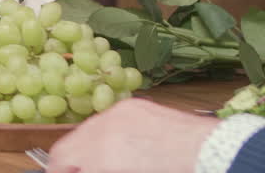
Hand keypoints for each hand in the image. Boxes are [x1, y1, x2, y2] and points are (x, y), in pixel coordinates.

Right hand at [45, 98, 217, 172]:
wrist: (212, 154)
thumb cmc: (174, 171)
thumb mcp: (119, 172)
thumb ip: (94, 169)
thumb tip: (81, 168)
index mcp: (103, 157)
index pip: (61, 161)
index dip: (60, 171)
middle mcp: (104, 130)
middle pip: (67, 147)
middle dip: (71, 162)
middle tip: (78, 170)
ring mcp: (117, 114)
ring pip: (86, 132)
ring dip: (88, 148)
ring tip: (102, 162)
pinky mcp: (133, 105)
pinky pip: (107, 120)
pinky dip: (108, 135)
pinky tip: (121, 148)